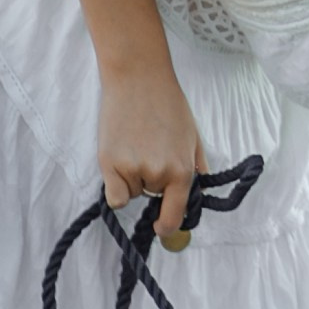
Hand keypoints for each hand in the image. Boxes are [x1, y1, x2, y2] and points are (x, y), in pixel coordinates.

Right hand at [96, 61, 203, 250]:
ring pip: (132, 191)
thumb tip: (199, 192)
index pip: (176, 213)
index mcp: (182, 170)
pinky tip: (117, 158)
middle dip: (150, 181)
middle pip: (151, 196)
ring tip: (134, 143)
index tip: (163, 229)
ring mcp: (134, 170)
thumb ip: (196, 165)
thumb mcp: (193, 135)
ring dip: (131, 177)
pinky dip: (114, 184)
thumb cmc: (167, 103)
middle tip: (148, 149)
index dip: (169, 226)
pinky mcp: (110, 164)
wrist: (138, 78)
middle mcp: (159, 174)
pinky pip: (113, 195)